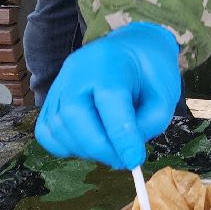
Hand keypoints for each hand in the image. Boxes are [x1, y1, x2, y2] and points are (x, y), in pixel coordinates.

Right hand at [35, 22, 181, 170]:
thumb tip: (126, 151)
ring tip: (110, 150)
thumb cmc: (150, 71)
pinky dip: (65, 146)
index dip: (121, 135)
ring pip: (56, 125)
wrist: (131, 49)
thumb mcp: (165, 92)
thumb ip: (150, 121)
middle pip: (73, 113)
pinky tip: (89, 145)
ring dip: (84, 150)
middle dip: (99, 146)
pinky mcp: (51, 98)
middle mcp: (78, 68)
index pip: (109, 99)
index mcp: (110, 59)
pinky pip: (46, 131)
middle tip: (122, 160)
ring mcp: (60, 82)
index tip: (134, 160)